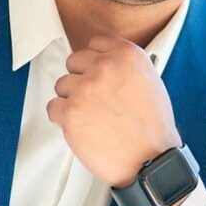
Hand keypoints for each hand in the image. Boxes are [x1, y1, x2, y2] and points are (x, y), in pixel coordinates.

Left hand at [47, 34, 181, 186]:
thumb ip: (124, 66)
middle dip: (81, 79)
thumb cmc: (153, 127)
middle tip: (95, 101)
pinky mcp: (71, 113)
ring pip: (61, 85)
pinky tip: (81, 128)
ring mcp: (85, 89)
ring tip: (92, 118)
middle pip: (73, 62)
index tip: (99, 76)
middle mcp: (104, 66)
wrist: (152, 162)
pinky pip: (53, 107)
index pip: (95, 43)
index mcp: (127, 54)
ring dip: (71, 100)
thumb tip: (99, 63)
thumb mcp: (149, 82)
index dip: (94, 62)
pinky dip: (62, 119)